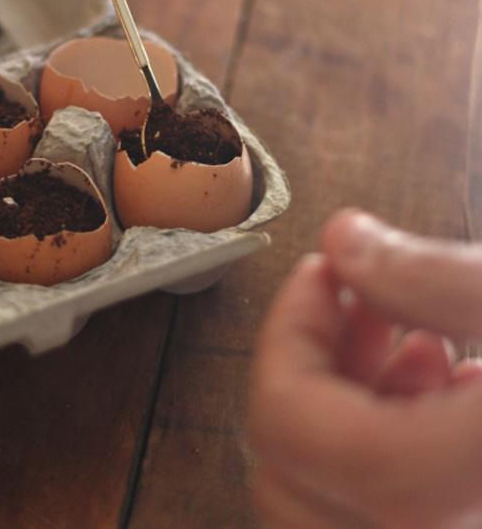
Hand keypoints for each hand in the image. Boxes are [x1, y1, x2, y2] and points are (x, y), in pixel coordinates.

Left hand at [250, 210, 481, 528]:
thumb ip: (436, 279)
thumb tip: (344, 242)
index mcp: (451, 473)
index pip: (296, 429)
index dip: (290, 333)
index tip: (322, 274)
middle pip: (292, 479)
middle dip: (313, 372)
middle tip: (356, 308)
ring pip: (326, 508)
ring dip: (345, 412)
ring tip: (406, 342)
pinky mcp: (452, 525)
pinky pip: (383, 520)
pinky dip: (385, 453)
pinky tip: (440, 390)